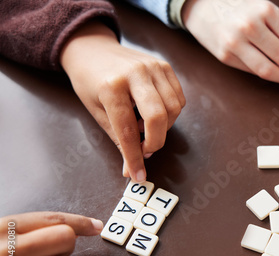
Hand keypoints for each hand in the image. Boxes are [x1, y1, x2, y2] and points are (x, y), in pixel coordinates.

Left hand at [60, 22, 185, 181]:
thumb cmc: (90, 81)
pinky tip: (153, 113)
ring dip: (163, 127)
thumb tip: (132, 167)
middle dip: (155, 141)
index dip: (134, 157)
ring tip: (145, 127)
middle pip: (158, 117)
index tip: (138, 175)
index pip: (128, 130)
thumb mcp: (96, 111)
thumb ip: (117, 138)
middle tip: (145, 150)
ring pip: (174, 109)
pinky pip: (179, 98)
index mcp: (112, 86)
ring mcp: (154, 67)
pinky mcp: (165, 66)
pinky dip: (171, 113)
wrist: (92, 49)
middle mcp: (136, 74)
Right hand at [182, 0, 278, 87]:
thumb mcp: (262, 6)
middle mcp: (251, 26)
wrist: (201, 5)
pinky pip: (253, 71)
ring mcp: (236, 43)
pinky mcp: (225, 56)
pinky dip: (269, 75)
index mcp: (265, 10)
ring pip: (269, 69)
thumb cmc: (237, 6)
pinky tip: (277, 75)